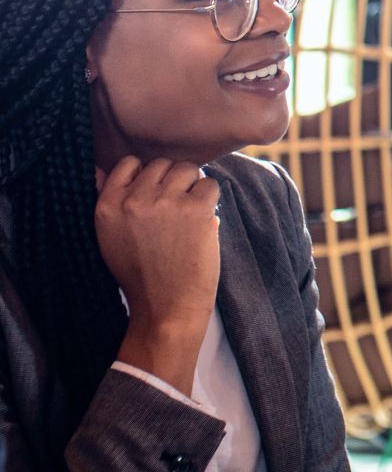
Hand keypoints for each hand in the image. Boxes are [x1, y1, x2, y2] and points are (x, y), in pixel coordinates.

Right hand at [95, 156, 220, 392]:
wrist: (165, 308)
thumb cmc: (140, 273)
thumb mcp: (110, 237)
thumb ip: (109, 201)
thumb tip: (101, 168)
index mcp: (107, 206)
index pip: (129, 163)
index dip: (146, 175)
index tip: (153, 195)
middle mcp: (134, 200)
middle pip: (163, 164)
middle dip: (173, 181)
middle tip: (175, 212)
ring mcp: (166, 202)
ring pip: (188, 168)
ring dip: (193, 187)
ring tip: (188, 215)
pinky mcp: (195, 208)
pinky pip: (210, 184)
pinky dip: (211, 200)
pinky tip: (202, 222)